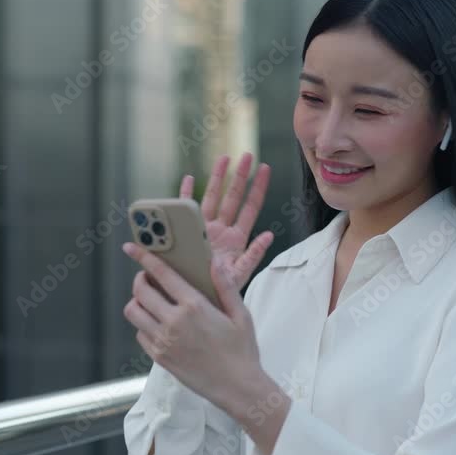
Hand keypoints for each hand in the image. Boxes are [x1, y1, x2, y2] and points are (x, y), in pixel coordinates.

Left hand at [122, 240, 266, 414]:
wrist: (237, 388)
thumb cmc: (242, 351)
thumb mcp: (241, 314)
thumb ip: (225, 286)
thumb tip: (214, 262)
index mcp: (194, 306)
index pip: (161, 274)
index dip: (144, 257)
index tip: (132, 248)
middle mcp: (174, 322)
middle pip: (140, 291)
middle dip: (140, 279)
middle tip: (149, 278)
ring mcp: (163, 341)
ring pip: (133, 312)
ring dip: (138, 302)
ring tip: (152, 301)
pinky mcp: (159, 357)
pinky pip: (139, 334)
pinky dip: (143, 325)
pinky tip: (159, 324)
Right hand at [179, 153, 272, 290]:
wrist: (196, 298)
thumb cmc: (220, 291)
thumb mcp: (239, 274)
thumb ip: (253, 255)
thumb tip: (269, 235)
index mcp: (237, 238)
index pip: (250, 207)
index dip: (258, 188)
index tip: (265, 168)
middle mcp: (221, 230)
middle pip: (232, 197)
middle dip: (240, 176)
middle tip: (246, 155)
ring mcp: (205, 229)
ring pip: (212, 198)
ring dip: (217, 178)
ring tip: (224, 158)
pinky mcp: (188, 232)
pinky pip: (187, 208)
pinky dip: (186, 193)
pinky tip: (190, 178)